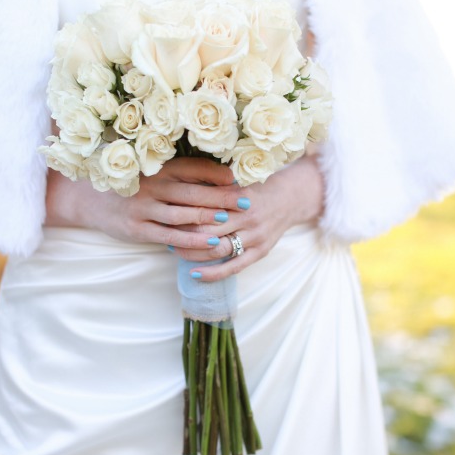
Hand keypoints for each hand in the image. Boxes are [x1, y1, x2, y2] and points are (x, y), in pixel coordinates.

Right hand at [45, 157, 248, 249]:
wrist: (89, 200)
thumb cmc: (132, 186)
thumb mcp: (152, 174)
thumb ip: (180, 174)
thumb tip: (220, 175)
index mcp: (158, 168)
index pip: (193, 168)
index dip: (216, 174)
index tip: (238, 180)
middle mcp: (152, 186)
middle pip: (192, 192)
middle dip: (221, 198)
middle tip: (246, 202)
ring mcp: (144, 208)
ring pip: (182, 215)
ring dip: (207, 219)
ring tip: (230, 221)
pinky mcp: (138, 229)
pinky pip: (169, 236)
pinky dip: (190, 240)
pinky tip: (209, 242)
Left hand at [172, 155, 323, 280]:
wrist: (291, 198)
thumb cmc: (257, 187)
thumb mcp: (239, 180)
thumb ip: (215, 183)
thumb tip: (181, 181)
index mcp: (241, 196)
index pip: (206, 206)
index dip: (184, 211)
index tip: (166, 211)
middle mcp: (249, 217)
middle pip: (209, 229)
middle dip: (184, 232)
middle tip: (164, 231)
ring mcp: (256, 237)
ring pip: (218, 249)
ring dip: (193, 252)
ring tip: (174, 250)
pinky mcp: (260, 252)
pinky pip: (234, 267)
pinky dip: (213, 273)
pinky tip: (194, 274)